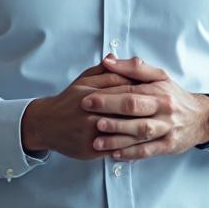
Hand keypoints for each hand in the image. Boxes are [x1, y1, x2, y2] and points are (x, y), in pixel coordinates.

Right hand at [20, 57, 164, 159]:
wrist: (46, 124)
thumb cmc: (67, 101)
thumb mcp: (82, 81)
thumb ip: (102, 71)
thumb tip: (116, 57)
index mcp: (92, 94)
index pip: (123, 90)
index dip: (140, 90)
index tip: (155, 91)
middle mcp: (92, 114)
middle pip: (127, 112)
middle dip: (146, 112)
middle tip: (162, 111)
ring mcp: (91, 133)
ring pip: (124, 133)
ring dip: (142, 131)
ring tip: (158, 129)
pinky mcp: (90, 150)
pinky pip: (115, 150)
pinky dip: (130, 148)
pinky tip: (142, 145)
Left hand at [80, 57, 208, 160]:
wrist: (201, 117)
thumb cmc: (173, 95)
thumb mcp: (159, 76)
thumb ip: (132, 68)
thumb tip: (108, 61)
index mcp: (159, 91)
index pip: (131, 92)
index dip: (108, 95)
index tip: (87, 98)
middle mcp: (164, 110)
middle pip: (135, 110)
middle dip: (110, 113)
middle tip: (90, 116)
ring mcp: (167, 129)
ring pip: (141, 133)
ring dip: (118, 137)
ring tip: (97, 141)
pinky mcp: (169, 146)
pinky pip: (148, 151)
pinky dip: (131, 153)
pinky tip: (115, 154)